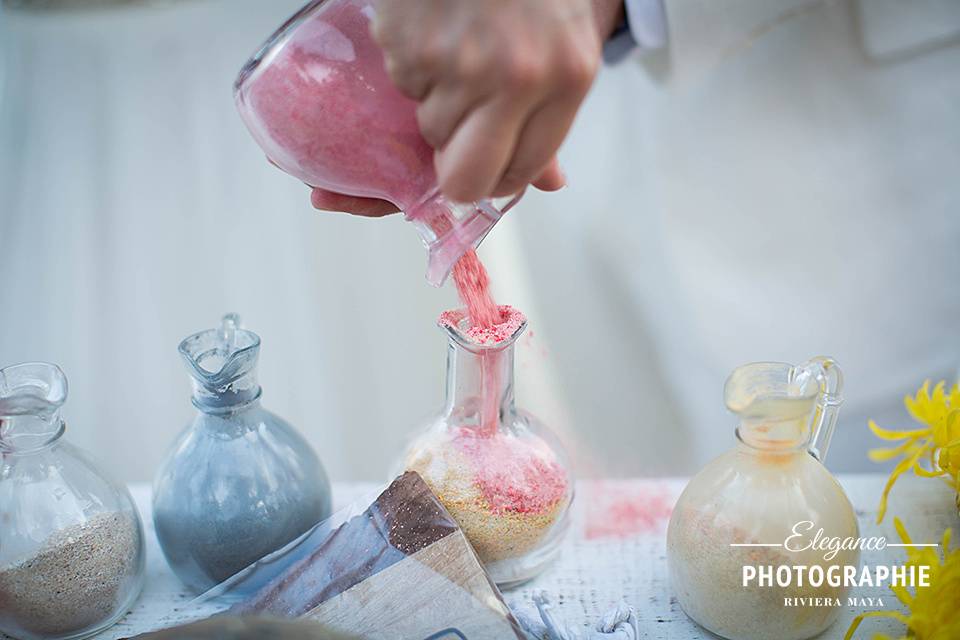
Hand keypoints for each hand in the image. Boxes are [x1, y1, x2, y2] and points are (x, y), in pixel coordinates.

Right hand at [311, 0, 622, 215]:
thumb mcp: (571, 40)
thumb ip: (554, 115)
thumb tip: (548, 183)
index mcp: (566, 78)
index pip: (520, 171)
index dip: (498, 178)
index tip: (488, 168)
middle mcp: (512, 77)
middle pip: (464, 178)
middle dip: (456, 173)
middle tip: (456, 145)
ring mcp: (454, 61)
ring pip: (429, 128)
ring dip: (437, 104)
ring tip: (458, 51)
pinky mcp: (406, 42)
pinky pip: (402, 83)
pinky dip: (413, 64)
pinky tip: (436, 26)